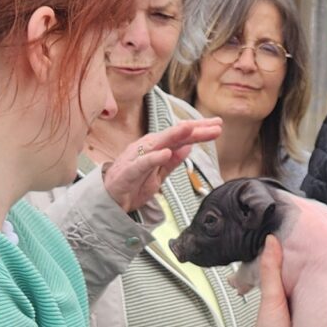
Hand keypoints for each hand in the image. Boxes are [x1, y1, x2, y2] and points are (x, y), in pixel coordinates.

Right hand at [99, 118, 220, 214]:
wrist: (109, 202)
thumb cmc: (133, 185)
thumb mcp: (159, 175)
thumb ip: (172, 162)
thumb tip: (189, 147)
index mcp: (156, 148)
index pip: (181, 137)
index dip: (199, 130)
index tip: (218, 125)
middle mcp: (147, 148)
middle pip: (174, 136)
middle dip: (195, 129)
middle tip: (215, 125)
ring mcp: (137, 158)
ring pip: (158, 143)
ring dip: (175, 135)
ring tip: (190, 128)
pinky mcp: (128, 172)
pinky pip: (142, 163)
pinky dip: (154, 157)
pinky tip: (166, 152)